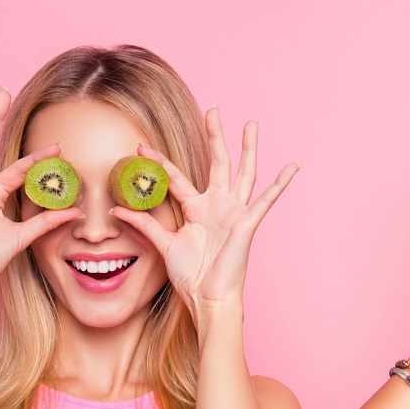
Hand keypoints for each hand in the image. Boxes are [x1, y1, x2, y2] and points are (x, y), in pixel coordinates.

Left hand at [110, 107, 298, 317]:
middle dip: (215, 136)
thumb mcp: (163, 245)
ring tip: (251, 124)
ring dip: (248, 148)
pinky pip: (266, 200)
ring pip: (243, 172)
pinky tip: (292, 167)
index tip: (141, 146)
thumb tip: (117, 209)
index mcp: (198, 208)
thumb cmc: (191, 275)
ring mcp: (234, 212)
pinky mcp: (247, 223)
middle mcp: (218, 205)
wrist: (209, 298)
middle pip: (218, 162)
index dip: (159, 162)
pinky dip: (280, 184)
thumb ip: (144, 224)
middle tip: (212, 109)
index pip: (177, 178)